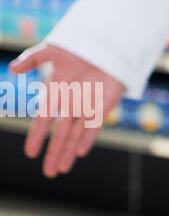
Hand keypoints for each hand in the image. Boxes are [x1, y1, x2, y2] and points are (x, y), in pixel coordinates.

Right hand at [7, 43, 124, 177]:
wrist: (109, 43)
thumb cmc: (79, 46)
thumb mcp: (53, 51)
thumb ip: (32, 59)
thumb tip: (12, 68)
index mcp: (56, 93)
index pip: (44, 120)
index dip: (37, 136)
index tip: (30, 153)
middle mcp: (71, 103)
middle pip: (61, 133)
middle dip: (54, 153)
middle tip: (48, 173)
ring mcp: (88, 105)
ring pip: (76, 133)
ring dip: (69, 151)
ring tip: (62, 170)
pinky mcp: (104, 103)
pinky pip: (95, 124)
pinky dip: (88, 137)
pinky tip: (80, 152)